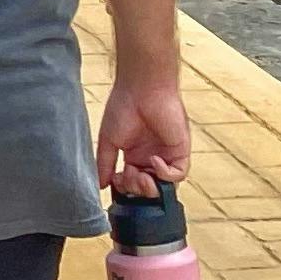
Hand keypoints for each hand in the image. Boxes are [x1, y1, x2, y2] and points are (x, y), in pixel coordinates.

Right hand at [95, 70, 191, 198]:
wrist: (140, 89)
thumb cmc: (123, 107)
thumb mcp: (108, 140)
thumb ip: (104, 164)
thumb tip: (100, 185)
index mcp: (135, 155)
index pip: (133, 182)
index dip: (126, 187)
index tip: (116, 181)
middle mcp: (151, 157)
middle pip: (149, 188)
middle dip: (137, 189)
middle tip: (127, 179)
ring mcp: (167, 155)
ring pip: (164, 185)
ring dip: (151, 187)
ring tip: (139, 176)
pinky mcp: (180, 151)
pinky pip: (178, 174)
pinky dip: (165, 174)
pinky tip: (153, 161)